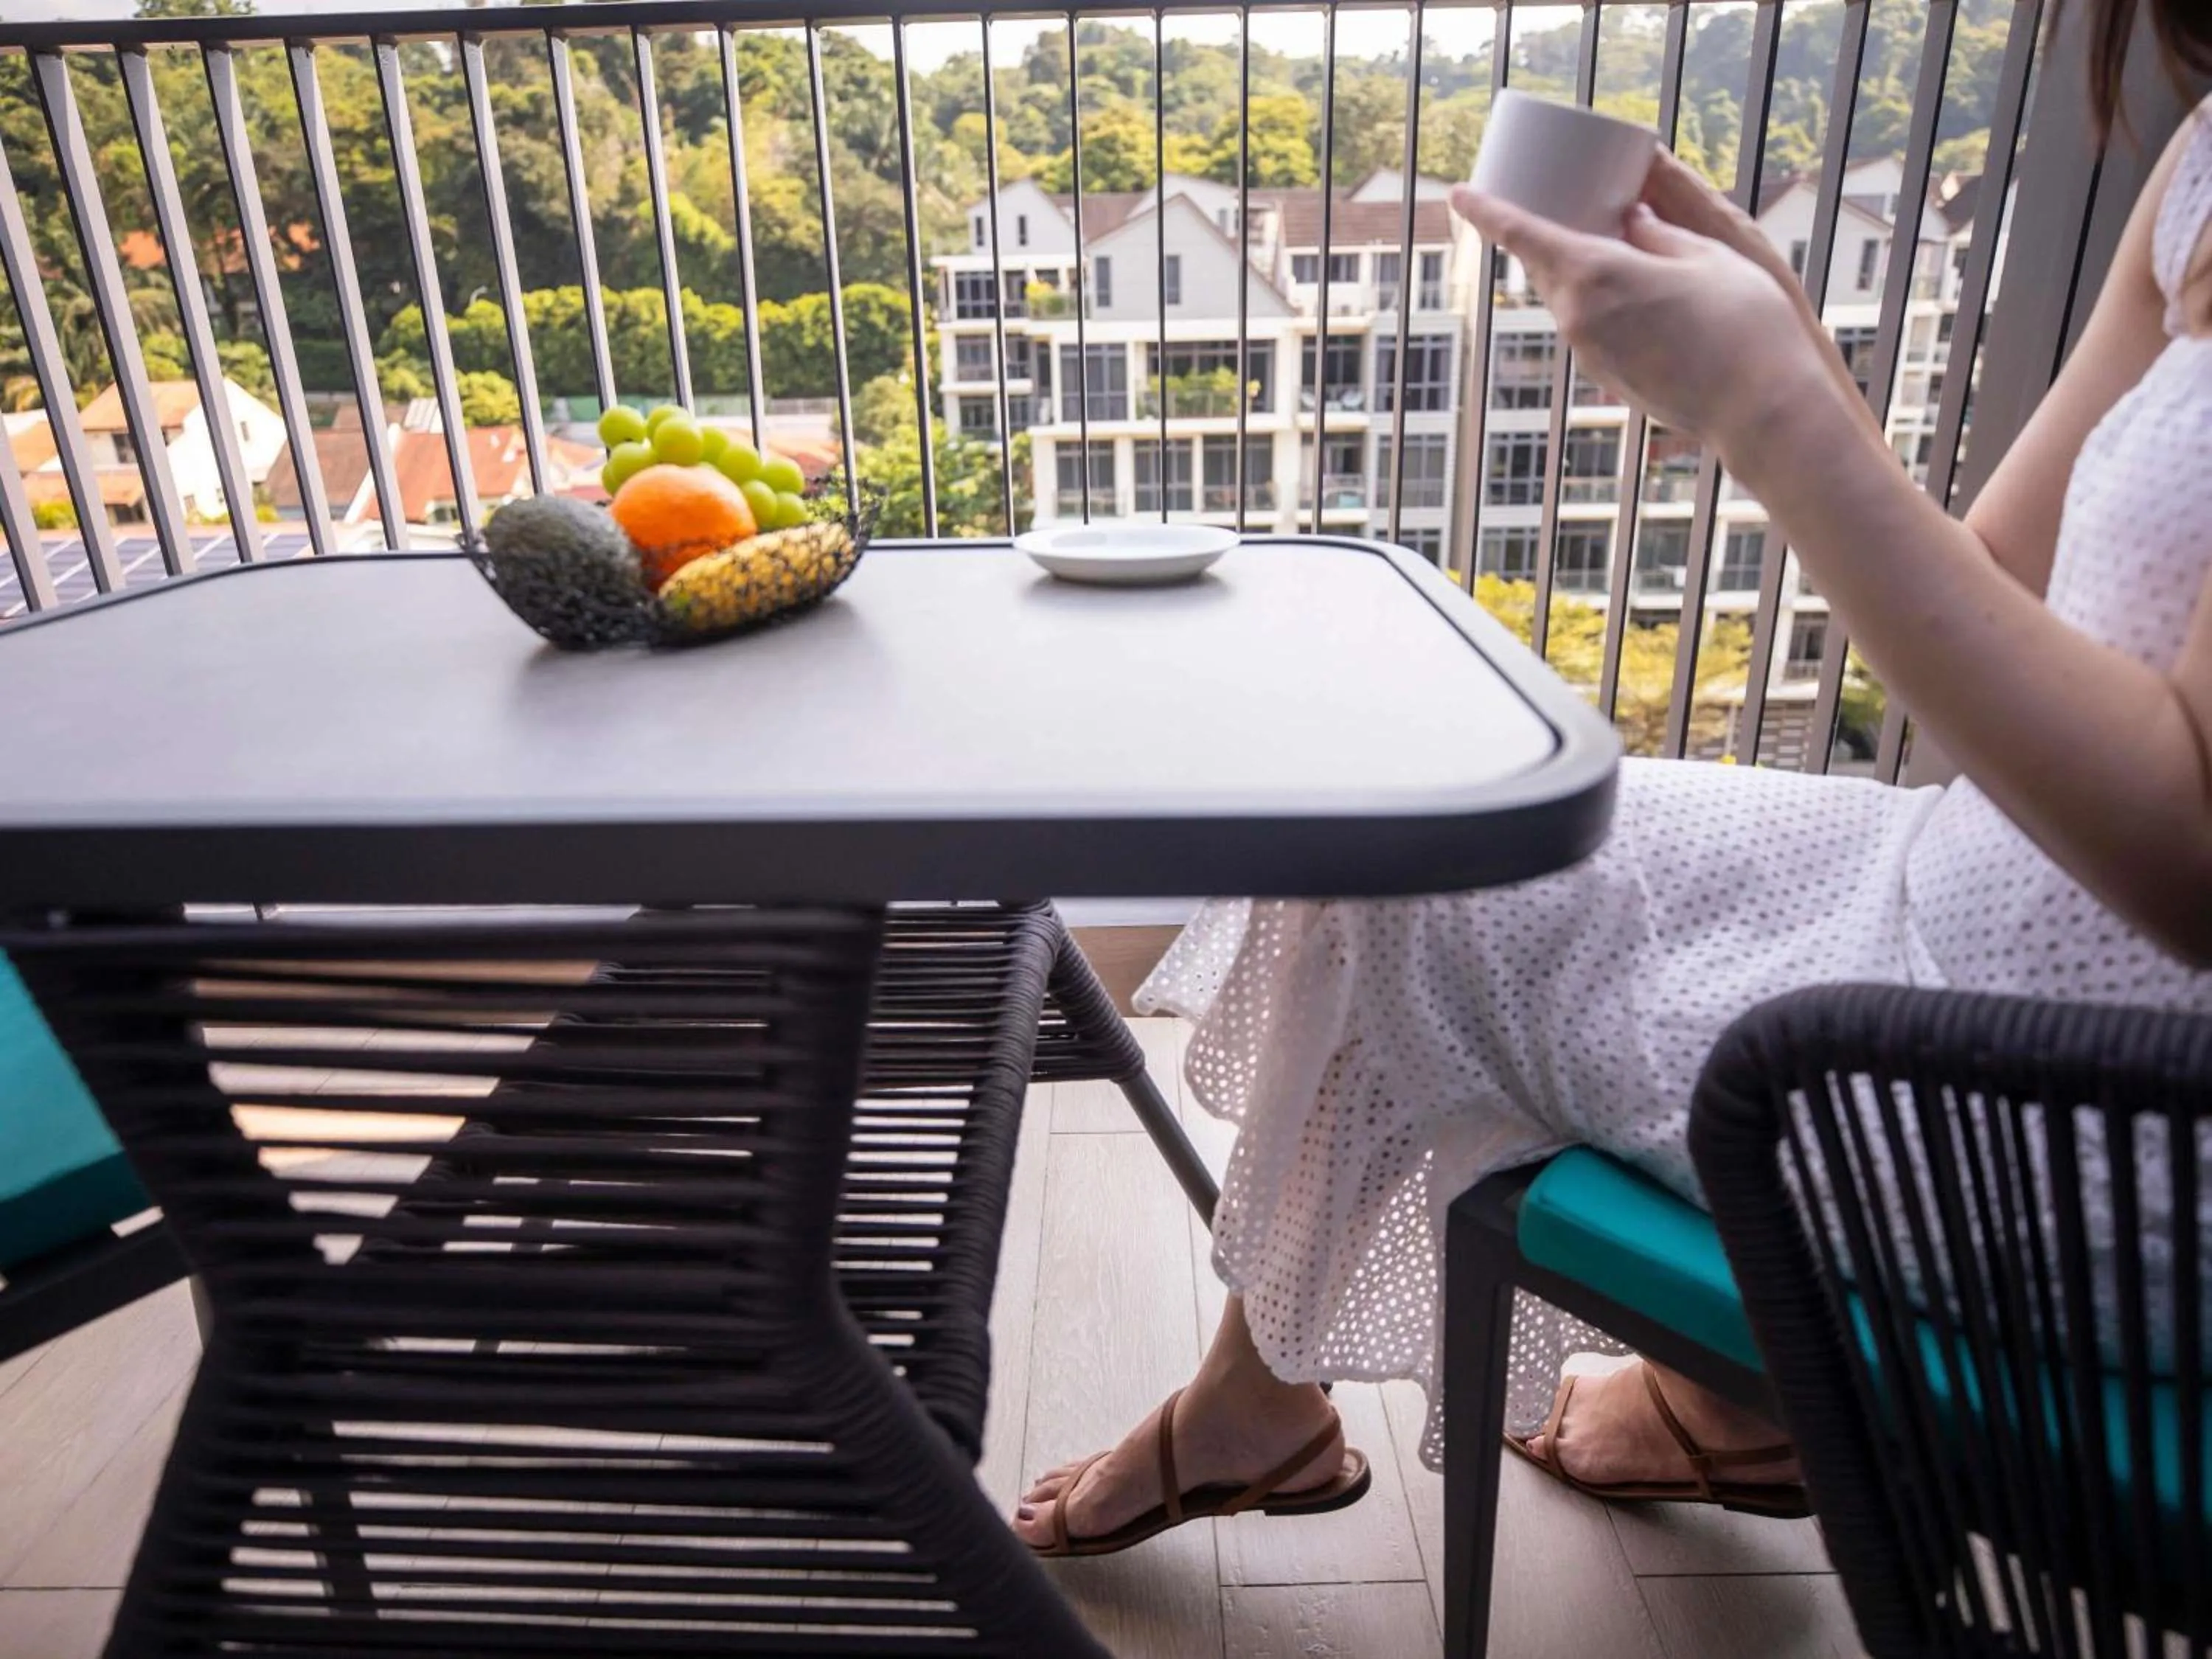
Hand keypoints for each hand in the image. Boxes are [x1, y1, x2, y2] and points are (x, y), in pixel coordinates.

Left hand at [1449, 180, 1865, 469]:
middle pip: (1540, 267)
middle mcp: (1577, 318)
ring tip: (1595, 239)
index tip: (1458, 193)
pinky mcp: (1607, 377)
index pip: (1520, 235)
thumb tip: (1633, 219)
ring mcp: (1589, 353)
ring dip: (1570, 269)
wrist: (1760, 407)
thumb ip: (1660, 233)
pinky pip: (1587, 326)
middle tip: (1545, 202)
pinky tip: (1622, 288)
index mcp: (1593, 276)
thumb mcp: (1706, 255)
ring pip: (1564, 299)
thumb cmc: (1742, 323)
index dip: (1485, 210)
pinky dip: (1593, 300)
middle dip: (1535, 234)